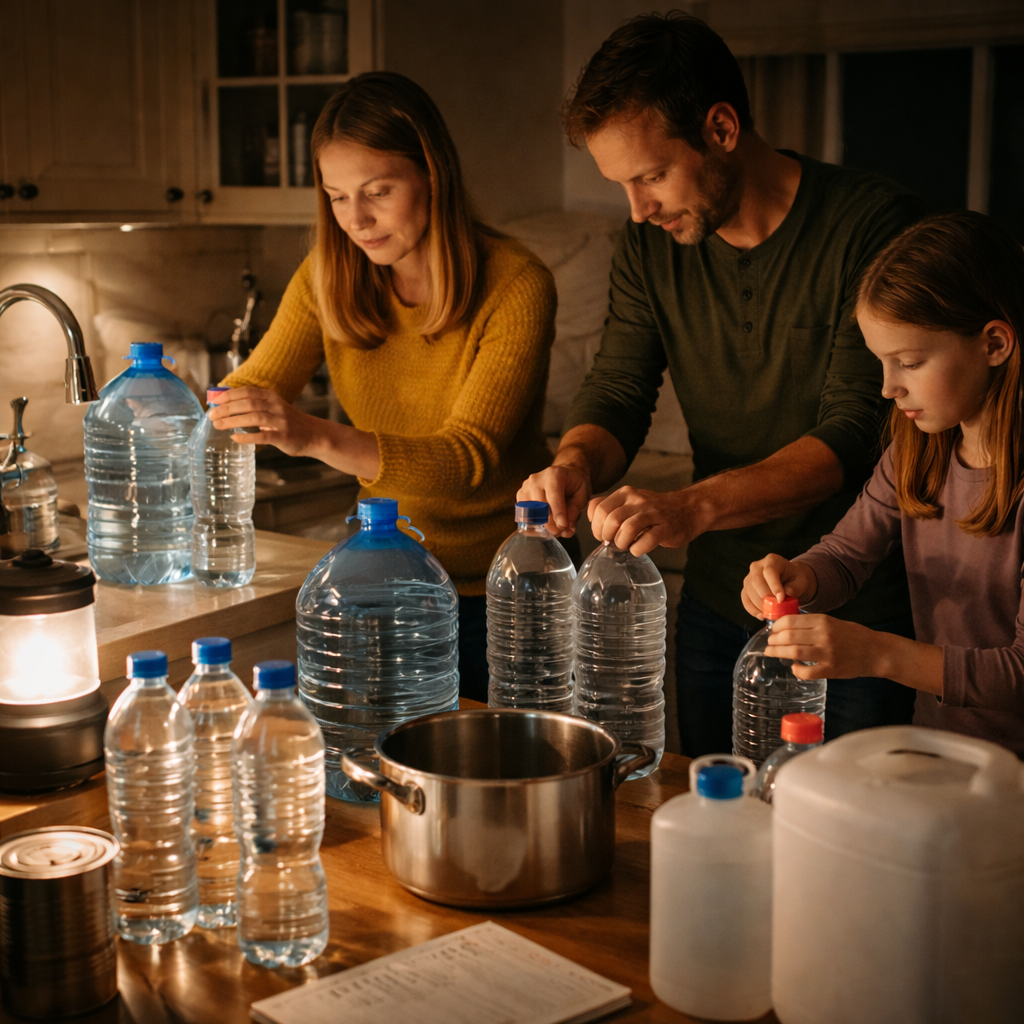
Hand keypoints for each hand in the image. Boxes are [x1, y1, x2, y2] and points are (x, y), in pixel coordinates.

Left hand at [207, 387, 321, 457]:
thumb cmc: (288, 422)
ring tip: (219, 426)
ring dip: (234, 421)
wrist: (314, 434)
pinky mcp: (284, 436)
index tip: (213, 401)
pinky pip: (263, 436)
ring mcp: (281, 421)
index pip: (247, 392)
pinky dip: (248, 437)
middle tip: (211, 416)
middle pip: (248, 403)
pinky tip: (235, 438)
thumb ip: (254, 406)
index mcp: (271, 397)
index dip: (228, 395)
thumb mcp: (273, 408)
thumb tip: (226, 406)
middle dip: (227, 409)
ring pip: (254, 417)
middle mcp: (276, 406)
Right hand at [517, 463, 591, 536]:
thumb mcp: (582, 493)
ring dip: (542, 526)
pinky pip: (523, 515)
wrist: (563, 474)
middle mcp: (536, 480)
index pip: (553, 497)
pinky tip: (545, 526)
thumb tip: (566, 528)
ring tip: (554, 529)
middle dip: (551, 524)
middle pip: (540, 507)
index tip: (564, 527)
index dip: (558, 514)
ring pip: (530, 513)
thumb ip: (575, 510)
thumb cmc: (573, 483)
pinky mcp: (521, 496)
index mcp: (554, 475)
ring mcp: (526, 488)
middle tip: (562, 531)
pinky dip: (534, 524)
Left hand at [587, 486, 713, 556]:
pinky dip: (637, 549)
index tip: (601, 534)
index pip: (598, 508)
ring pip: (627, 529)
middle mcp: (638, 500)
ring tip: (625, 546)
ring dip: (621, 543)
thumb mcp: (630, 502)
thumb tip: (591, 519)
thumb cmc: (653, 511)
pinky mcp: (665, 528)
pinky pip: (646, 541)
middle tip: (612, 542)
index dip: (595, 526)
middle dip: (607, 536)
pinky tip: (639, 548)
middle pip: (611, 520)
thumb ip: (610, 507)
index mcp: (626, 493)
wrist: (687, 509)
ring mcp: (653, 513)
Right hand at [741, 554, 817, 617]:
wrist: (786, 580)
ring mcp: (749, 577)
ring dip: (760, 605)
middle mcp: (757, 567)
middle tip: (776, 608)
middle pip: (756, 581)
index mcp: (772, 560)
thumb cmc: (794, 579)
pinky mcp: (746, 588)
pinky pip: (745, 599)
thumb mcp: (801, 581)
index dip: (774, 586)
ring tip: (771, 613)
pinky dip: (752, 610)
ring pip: (749, 591)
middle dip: (766, 597)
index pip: (770, 571)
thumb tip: (787, 593)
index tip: (781, 599)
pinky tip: (762, 615)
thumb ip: (796, 587)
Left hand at [766, 614, 887, 679]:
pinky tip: (794, 667)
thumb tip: (785, 626)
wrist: (876, 651)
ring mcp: (827, 653)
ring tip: (772, 653)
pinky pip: (806, 671)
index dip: (776, 626)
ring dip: (778, 653)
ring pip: (793, 652)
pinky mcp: (831, 669)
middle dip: (773, 640)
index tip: (772, 631)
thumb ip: (812, 624)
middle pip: (788, 636)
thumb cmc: (853, 635)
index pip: (790, 620)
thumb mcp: (832, 622)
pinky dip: (796, 670)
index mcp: (823, 620)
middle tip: (769, 644)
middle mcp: (824, 635)